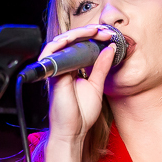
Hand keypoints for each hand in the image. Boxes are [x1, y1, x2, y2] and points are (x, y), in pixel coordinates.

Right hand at [41, 25, 117, 142]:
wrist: (73, 131)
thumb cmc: (81, 114)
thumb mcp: (97, 85)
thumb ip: (102, 67)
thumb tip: (110, 49)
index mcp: (73, 69)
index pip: (81, 46)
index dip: (94, 37)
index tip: (109, 36)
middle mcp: (63, 67)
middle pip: (71, 41)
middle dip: (88, 32)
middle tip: (104, 31)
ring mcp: (56, 70)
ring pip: (61, 42)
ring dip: (77, 33)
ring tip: (93, 30)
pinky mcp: (52, 74)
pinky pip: (51, 52)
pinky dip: (61, 42)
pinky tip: (73, 38)